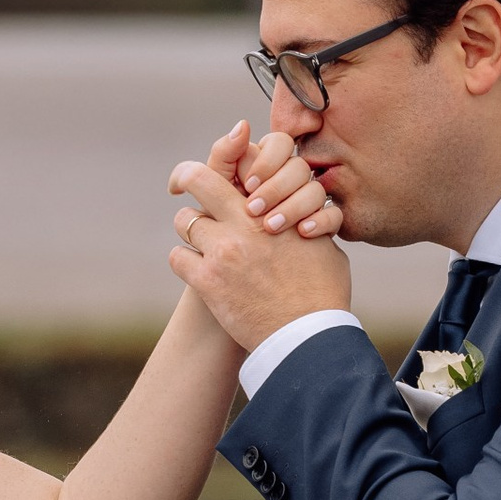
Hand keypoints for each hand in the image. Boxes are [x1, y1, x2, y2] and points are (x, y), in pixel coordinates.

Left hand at [168, 139, 354, 353]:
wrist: (308, 336)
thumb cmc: (323, 293)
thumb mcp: (323, 246)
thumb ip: (306, 224)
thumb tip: (305, 219)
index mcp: (273, 209)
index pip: (238, 163)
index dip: (222, 164)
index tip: (212, 172)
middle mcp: (243, 223)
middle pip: (197, 179)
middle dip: (186, 179)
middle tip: (179, 187)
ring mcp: (222, 252)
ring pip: (184, 221)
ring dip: (191, 231)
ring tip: (201, 244)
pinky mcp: (207, 282)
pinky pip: (177, 258)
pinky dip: (185, 263)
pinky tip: (198, 272)